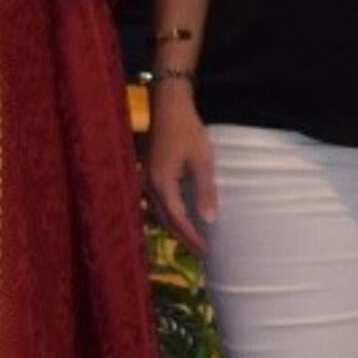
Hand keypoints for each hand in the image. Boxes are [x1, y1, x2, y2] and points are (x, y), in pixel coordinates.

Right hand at [144, 85, 216, 250]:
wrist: (168, 106)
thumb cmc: (188, 131)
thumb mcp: (202, 160)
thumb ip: (205, 191)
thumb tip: (210, 221)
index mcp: (162, 185)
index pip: (177, 220)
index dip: (192, 236)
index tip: (206, 250)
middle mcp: (149, 186)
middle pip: (165, 220)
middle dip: (183, 237)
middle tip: (200, 252)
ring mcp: (146, 179)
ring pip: (159, 212)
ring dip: (175, 227)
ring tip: (191, 238)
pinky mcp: (148, 173)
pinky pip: (158, 202)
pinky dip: (169, 214)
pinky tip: (180, 215)